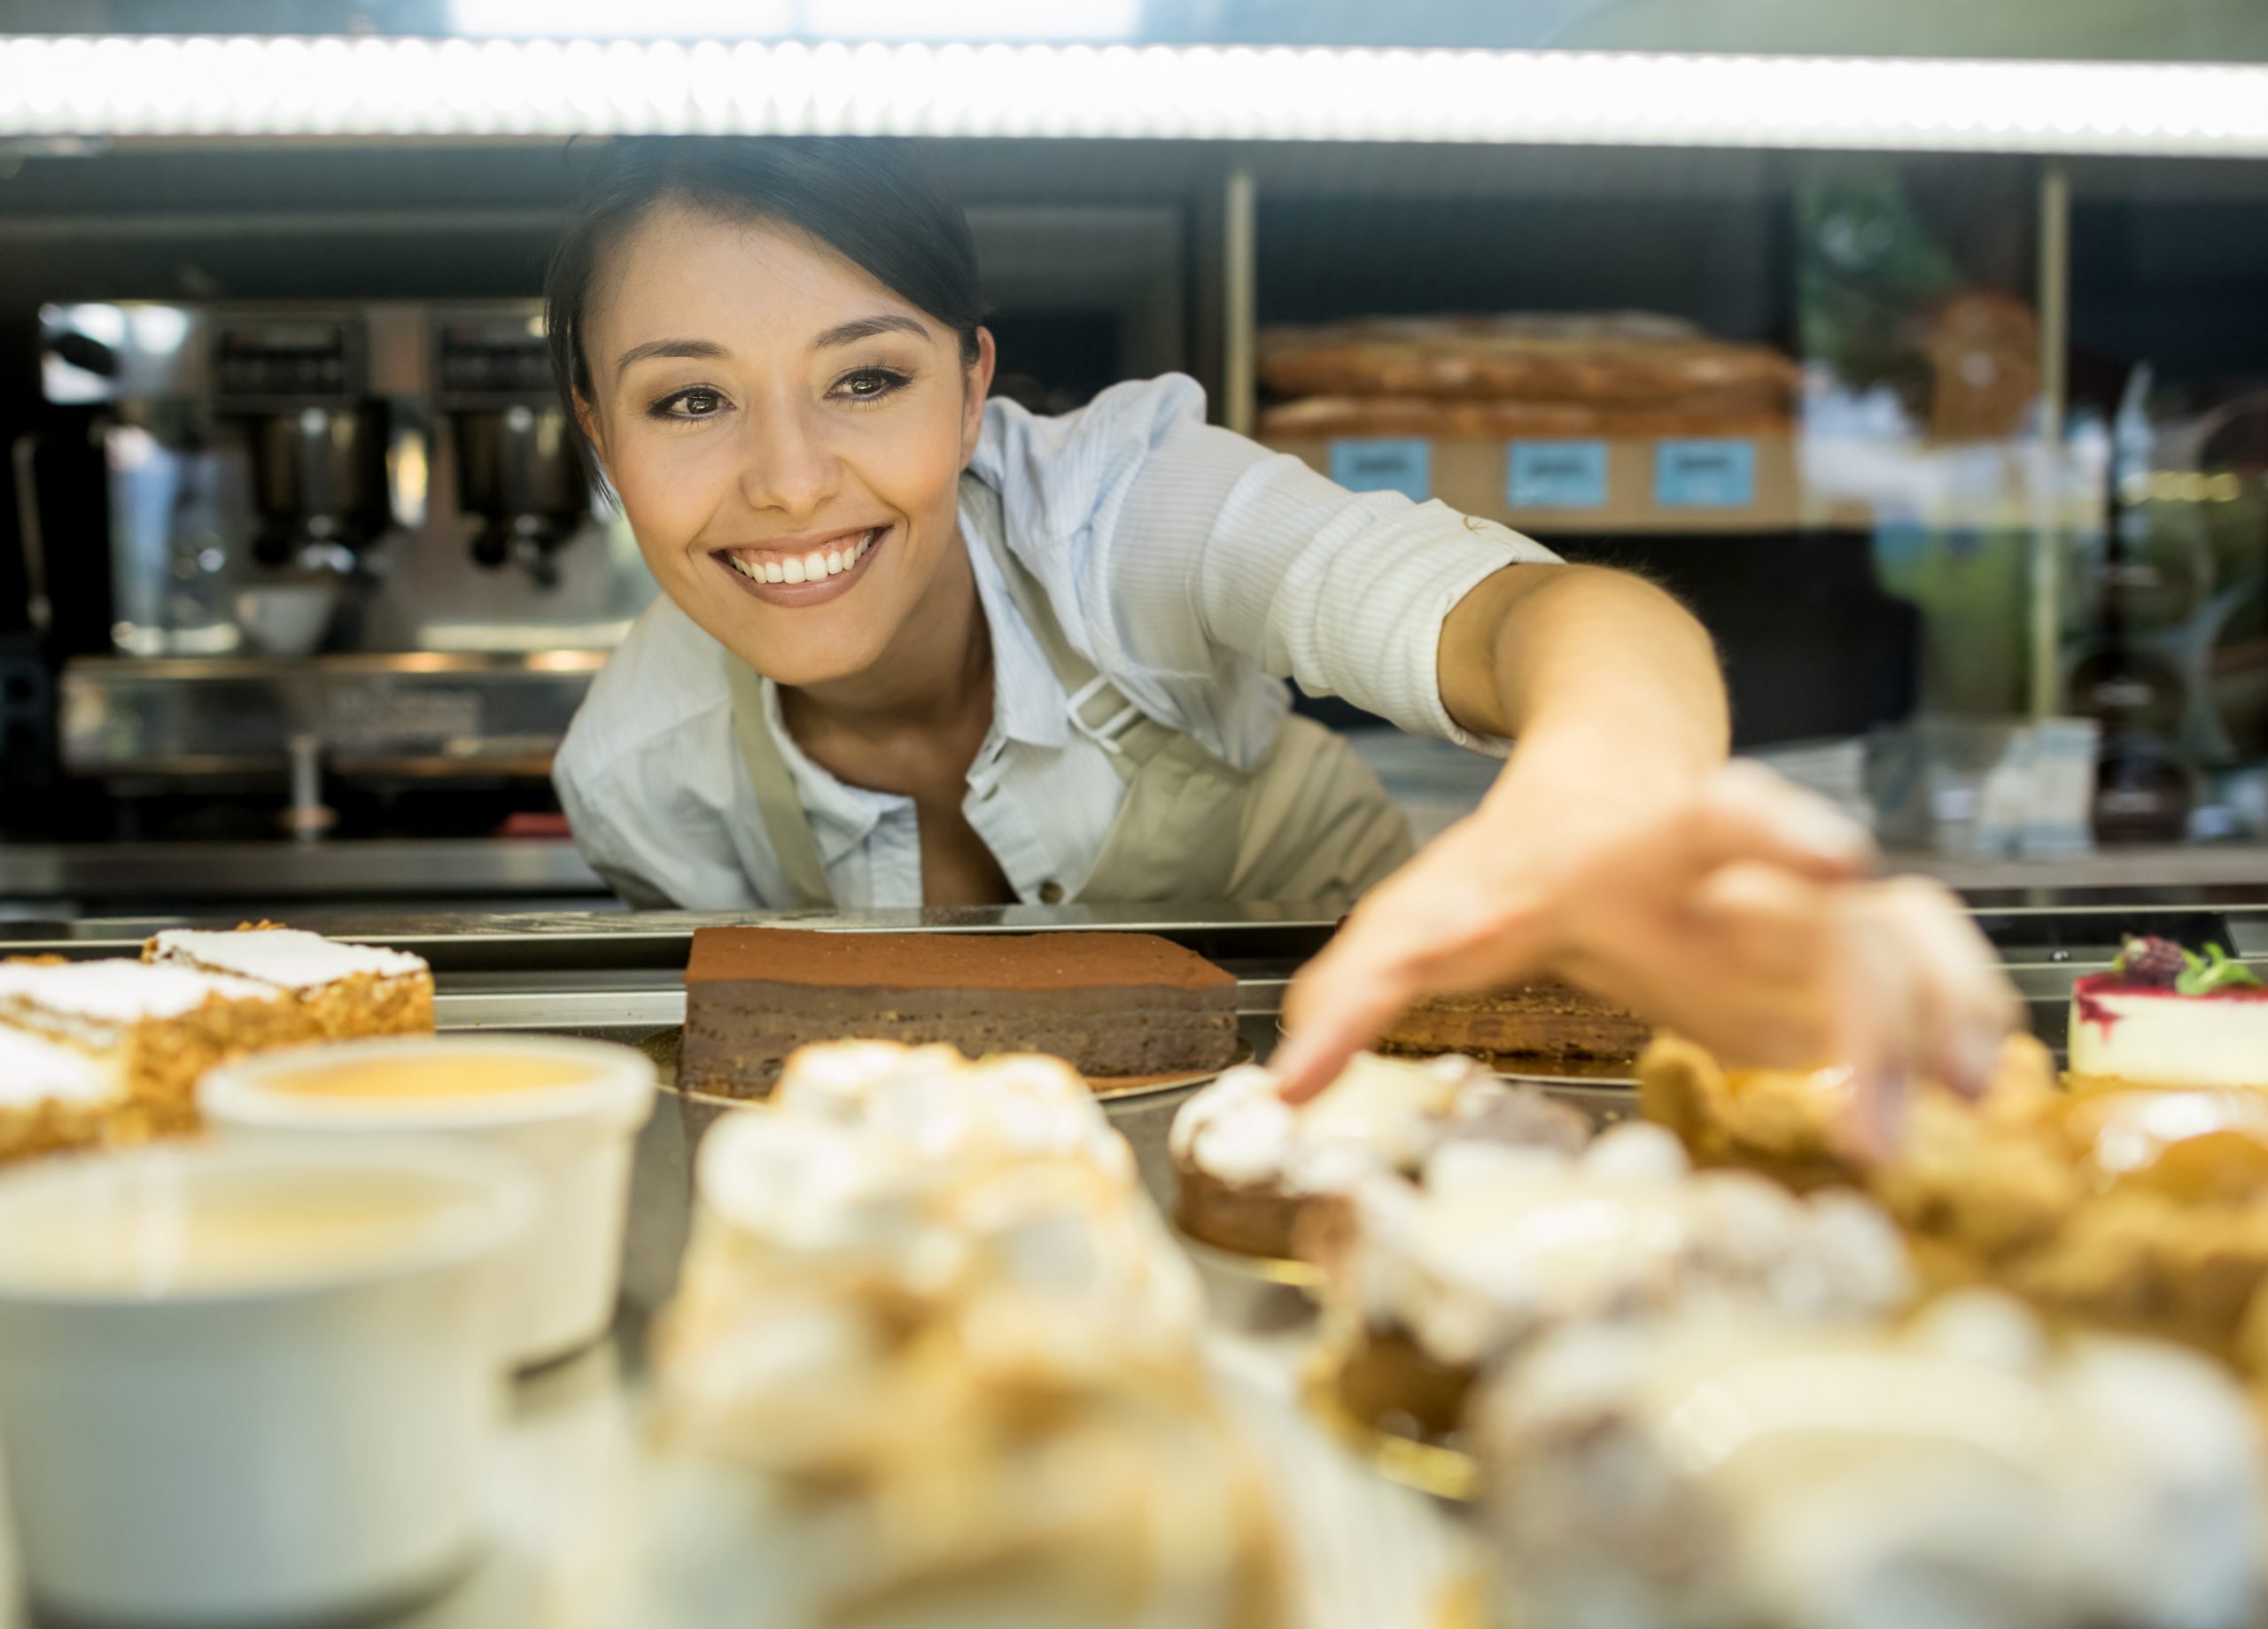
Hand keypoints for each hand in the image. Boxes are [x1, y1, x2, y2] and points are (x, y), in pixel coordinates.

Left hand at [1273, 760, 2018, 1154]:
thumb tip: (1280, 1087)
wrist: (1611, 783)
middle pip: (1842, 917)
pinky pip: (1923, 986)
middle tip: (1885, 1116)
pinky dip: (1954, 1034)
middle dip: (1877, 1005)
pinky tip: (1978, 1111)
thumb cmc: (1515, 856)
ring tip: (1960, 1120)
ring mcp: (1804, 913)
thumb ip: (1359, 990)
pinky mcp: (1829, 967)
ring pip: (1909, 947)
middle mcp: (1753, 868)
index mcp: (1660, 834)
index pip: (1731, 811)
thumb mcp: (1430, 911)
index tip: (1834, 853)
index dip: (1783, 830)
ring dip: (1940, 1027)